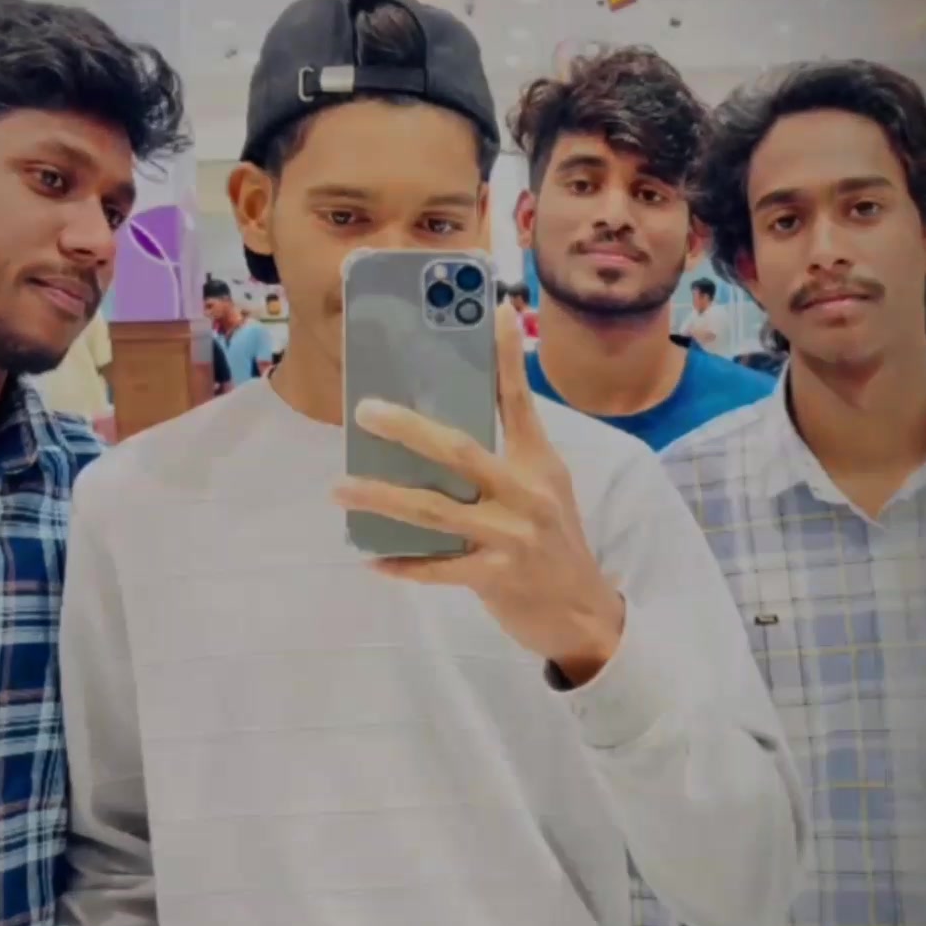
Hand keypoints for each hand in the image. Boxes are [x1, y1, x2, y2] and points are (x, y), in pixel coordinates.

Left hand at [333, 305, 623, 680]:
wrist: (584, 614)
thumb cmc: (554, 543)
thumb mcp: (546, 489)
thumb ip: (506, 459)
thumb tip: (442, 428)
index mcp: (540, 463)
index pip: (520, 401)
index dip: (506, 356)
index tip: (494, 311)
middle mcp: (526, 493)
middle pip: (459, 451)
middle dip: (407, 429)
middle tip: (364, 411)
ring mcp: (511, 536)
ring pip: (434, 511)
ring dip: (382, 499)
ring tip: (340, 488)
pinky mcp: (496, 577)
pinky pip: (437, 569)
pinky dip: (403, 565)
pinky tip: (370, 558)